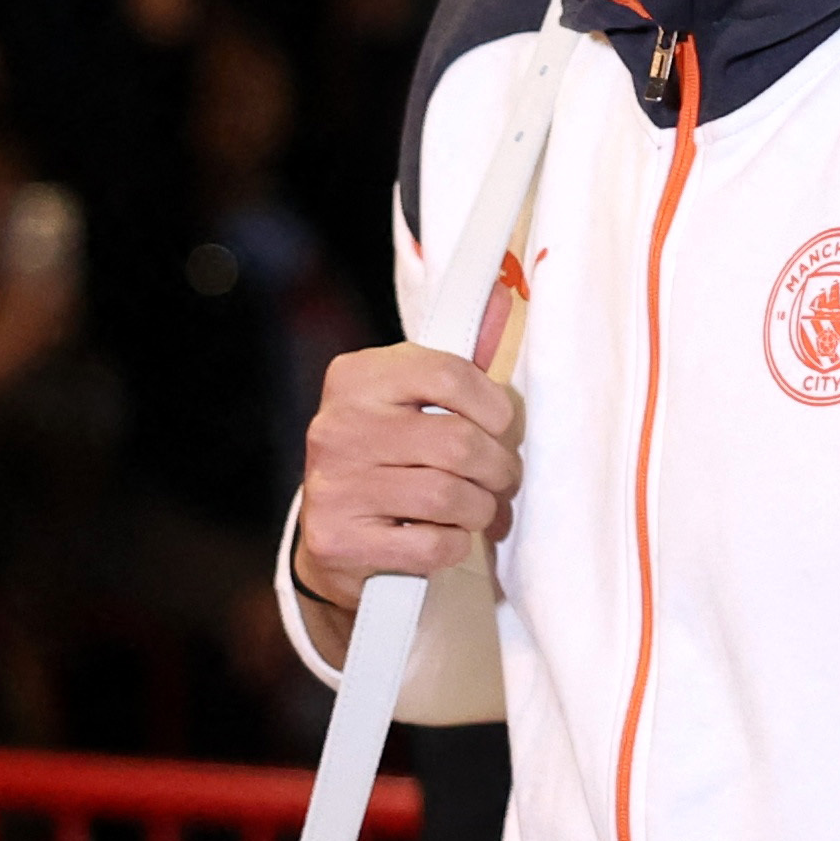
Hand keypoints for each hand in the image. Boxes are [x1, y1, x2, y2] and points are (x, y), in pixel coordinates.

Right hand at [292, 342, 520, 648]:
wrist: (334, 534)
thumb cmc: (389, 457)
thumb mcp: (415, 399)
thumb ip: (461, 357)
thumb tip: (505, 296)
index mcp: (356, 377)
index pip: (447, 373)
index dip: (494, 405)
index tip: (500, 424)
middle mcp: (338, 427)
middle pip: (458, 442)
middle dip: (498, 468)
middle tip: (502, 479)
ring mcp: (335, 486)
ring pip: (449, 497)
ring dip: (481, 509)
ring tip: (479, 509)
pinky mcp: (340, 540)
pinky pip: (432, 544)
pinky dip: (454, 544)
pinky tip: (446, 536)